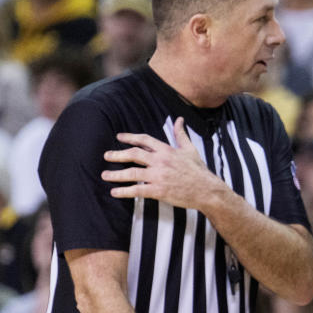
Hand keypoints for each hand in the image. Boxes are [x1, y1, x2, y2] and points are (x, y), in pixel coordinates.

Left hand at [102, 118, 224, 208]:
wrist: (207, 190)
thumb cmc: (198, 170)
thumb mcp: (190, 149)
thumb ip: (181, 134)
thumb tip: (179, 119)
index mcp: (167, 150)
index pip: (144, 140)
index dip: (130, 138)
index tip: (119, 137)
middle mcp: (161, 161)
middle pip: (134, 154)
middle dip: (117, 154)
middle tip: (106, 156)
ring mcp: (159, 176)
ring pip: (132, 173)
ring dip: (116, 174)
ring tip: (105, 175)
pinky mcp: (159, 190)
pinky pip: (137, 190)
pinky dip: (124, 191)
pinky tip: (115, 192)